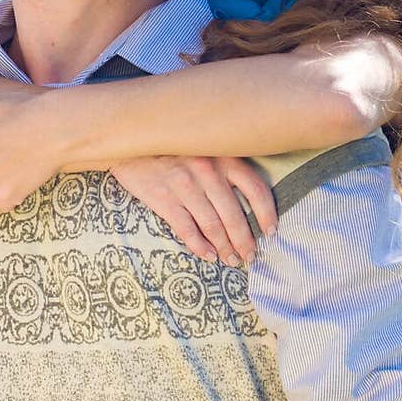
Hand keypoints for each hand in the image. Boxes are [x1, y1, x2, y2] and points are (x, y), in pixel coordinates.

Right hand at [111, 156, 277, 264]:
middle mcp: (208, 171)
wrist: (130, 140)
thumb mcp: (206, 145)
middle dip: (245, 241)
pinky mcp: (164, 198)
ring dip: (225, 247)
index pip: (256, 189)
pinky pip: (186, 228)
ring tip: (231, 260)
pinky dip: (199, 246)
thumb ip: (226, 164)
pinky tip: (208, 255)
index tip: (271, 232)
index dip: (267, 214)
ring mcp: (185, 186)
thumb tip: (249, 197)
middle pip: (235, 215)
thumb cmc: (173, 144)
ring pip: (213, 225)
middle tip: (250, 256)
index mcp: (224, 157)